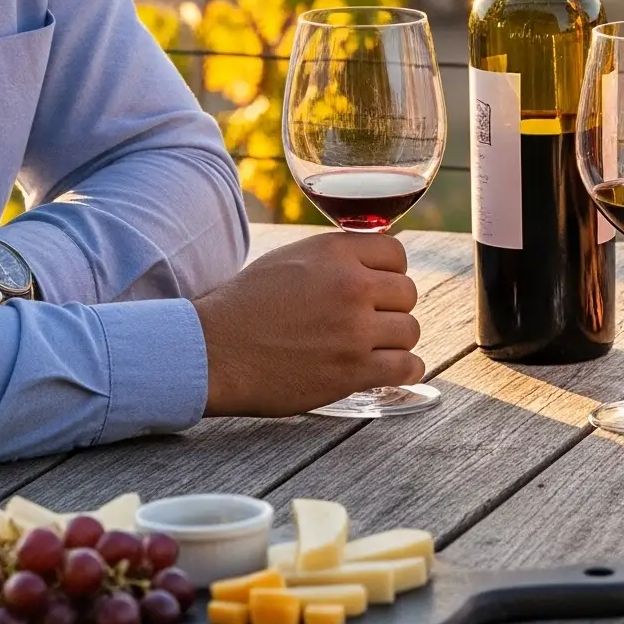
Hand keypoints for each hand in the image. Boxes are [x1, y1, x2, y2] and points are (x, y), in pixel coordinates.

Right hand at [194, 231, 421, 415]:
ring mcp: (354, 330)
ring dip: (397, 339)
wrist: (213, 351)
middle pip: (407, 292)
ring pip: (410, 329)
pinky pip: (406, 367)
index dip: (390, 271)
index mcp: (336, 252)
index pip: (396, 253)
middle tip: (373, 320)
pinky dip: (406, 369)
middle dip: (393, 306)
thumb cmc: (245, 305)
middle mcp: (351, 285)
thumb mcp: (292, 258)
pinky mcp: (352, 371)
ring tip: (377, 346)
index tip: (380, 286)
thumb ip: (334, 257)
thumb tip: (370, 263)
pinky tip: (395, 369)